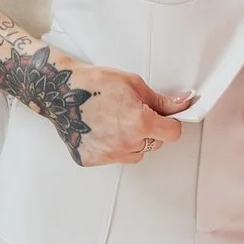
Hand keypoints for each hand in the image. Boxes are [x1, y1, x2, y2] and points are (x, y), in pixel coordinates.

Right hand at [65, 63, 190, 170]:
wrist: (60, 91)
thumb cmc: (94, 83)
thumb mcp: (133, 84)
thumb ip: (161, 101)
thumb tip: (182, 104)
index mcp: (140, 123)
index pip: (173, 133)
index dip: (171, 123)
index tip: (165, 118)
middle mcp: (126, 143)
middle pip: (154, 144)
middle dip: (150, 131)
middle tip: (132, 114)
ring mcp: (108, 155)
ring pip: (135, 154)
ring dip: (132, 141)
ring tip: (114, 121)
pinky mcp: (93, 160)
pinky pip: (113, 158)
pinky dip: (111, 147)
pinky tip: (101, 130)